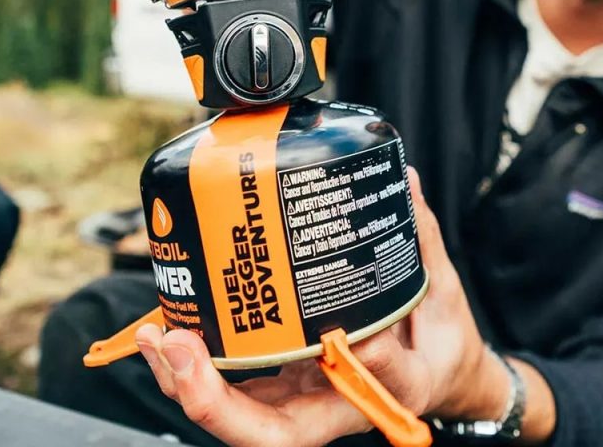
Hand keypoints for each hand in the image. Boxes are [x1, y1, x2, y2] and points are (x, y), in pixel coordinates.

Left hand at [134, 168, 512, 446]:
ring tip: (157, 336)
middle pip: (270, 431)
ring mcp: (304, 400)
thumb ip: (422, 239)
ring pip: (238, 417)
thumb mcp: (445, 294)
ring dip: (188, 384)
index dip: (361, 356)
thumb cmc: (441, 345)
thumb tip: (404, 181)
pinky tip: (165, 332)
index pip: (374, 378)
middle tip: (178, 346)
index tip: (352, 326)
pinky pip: (234, 391)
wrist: (438, 378)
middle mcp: (339, 405)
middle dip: (215, 400)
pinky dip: (194, 368)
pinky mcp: (284, 387)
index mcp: (396, 385)